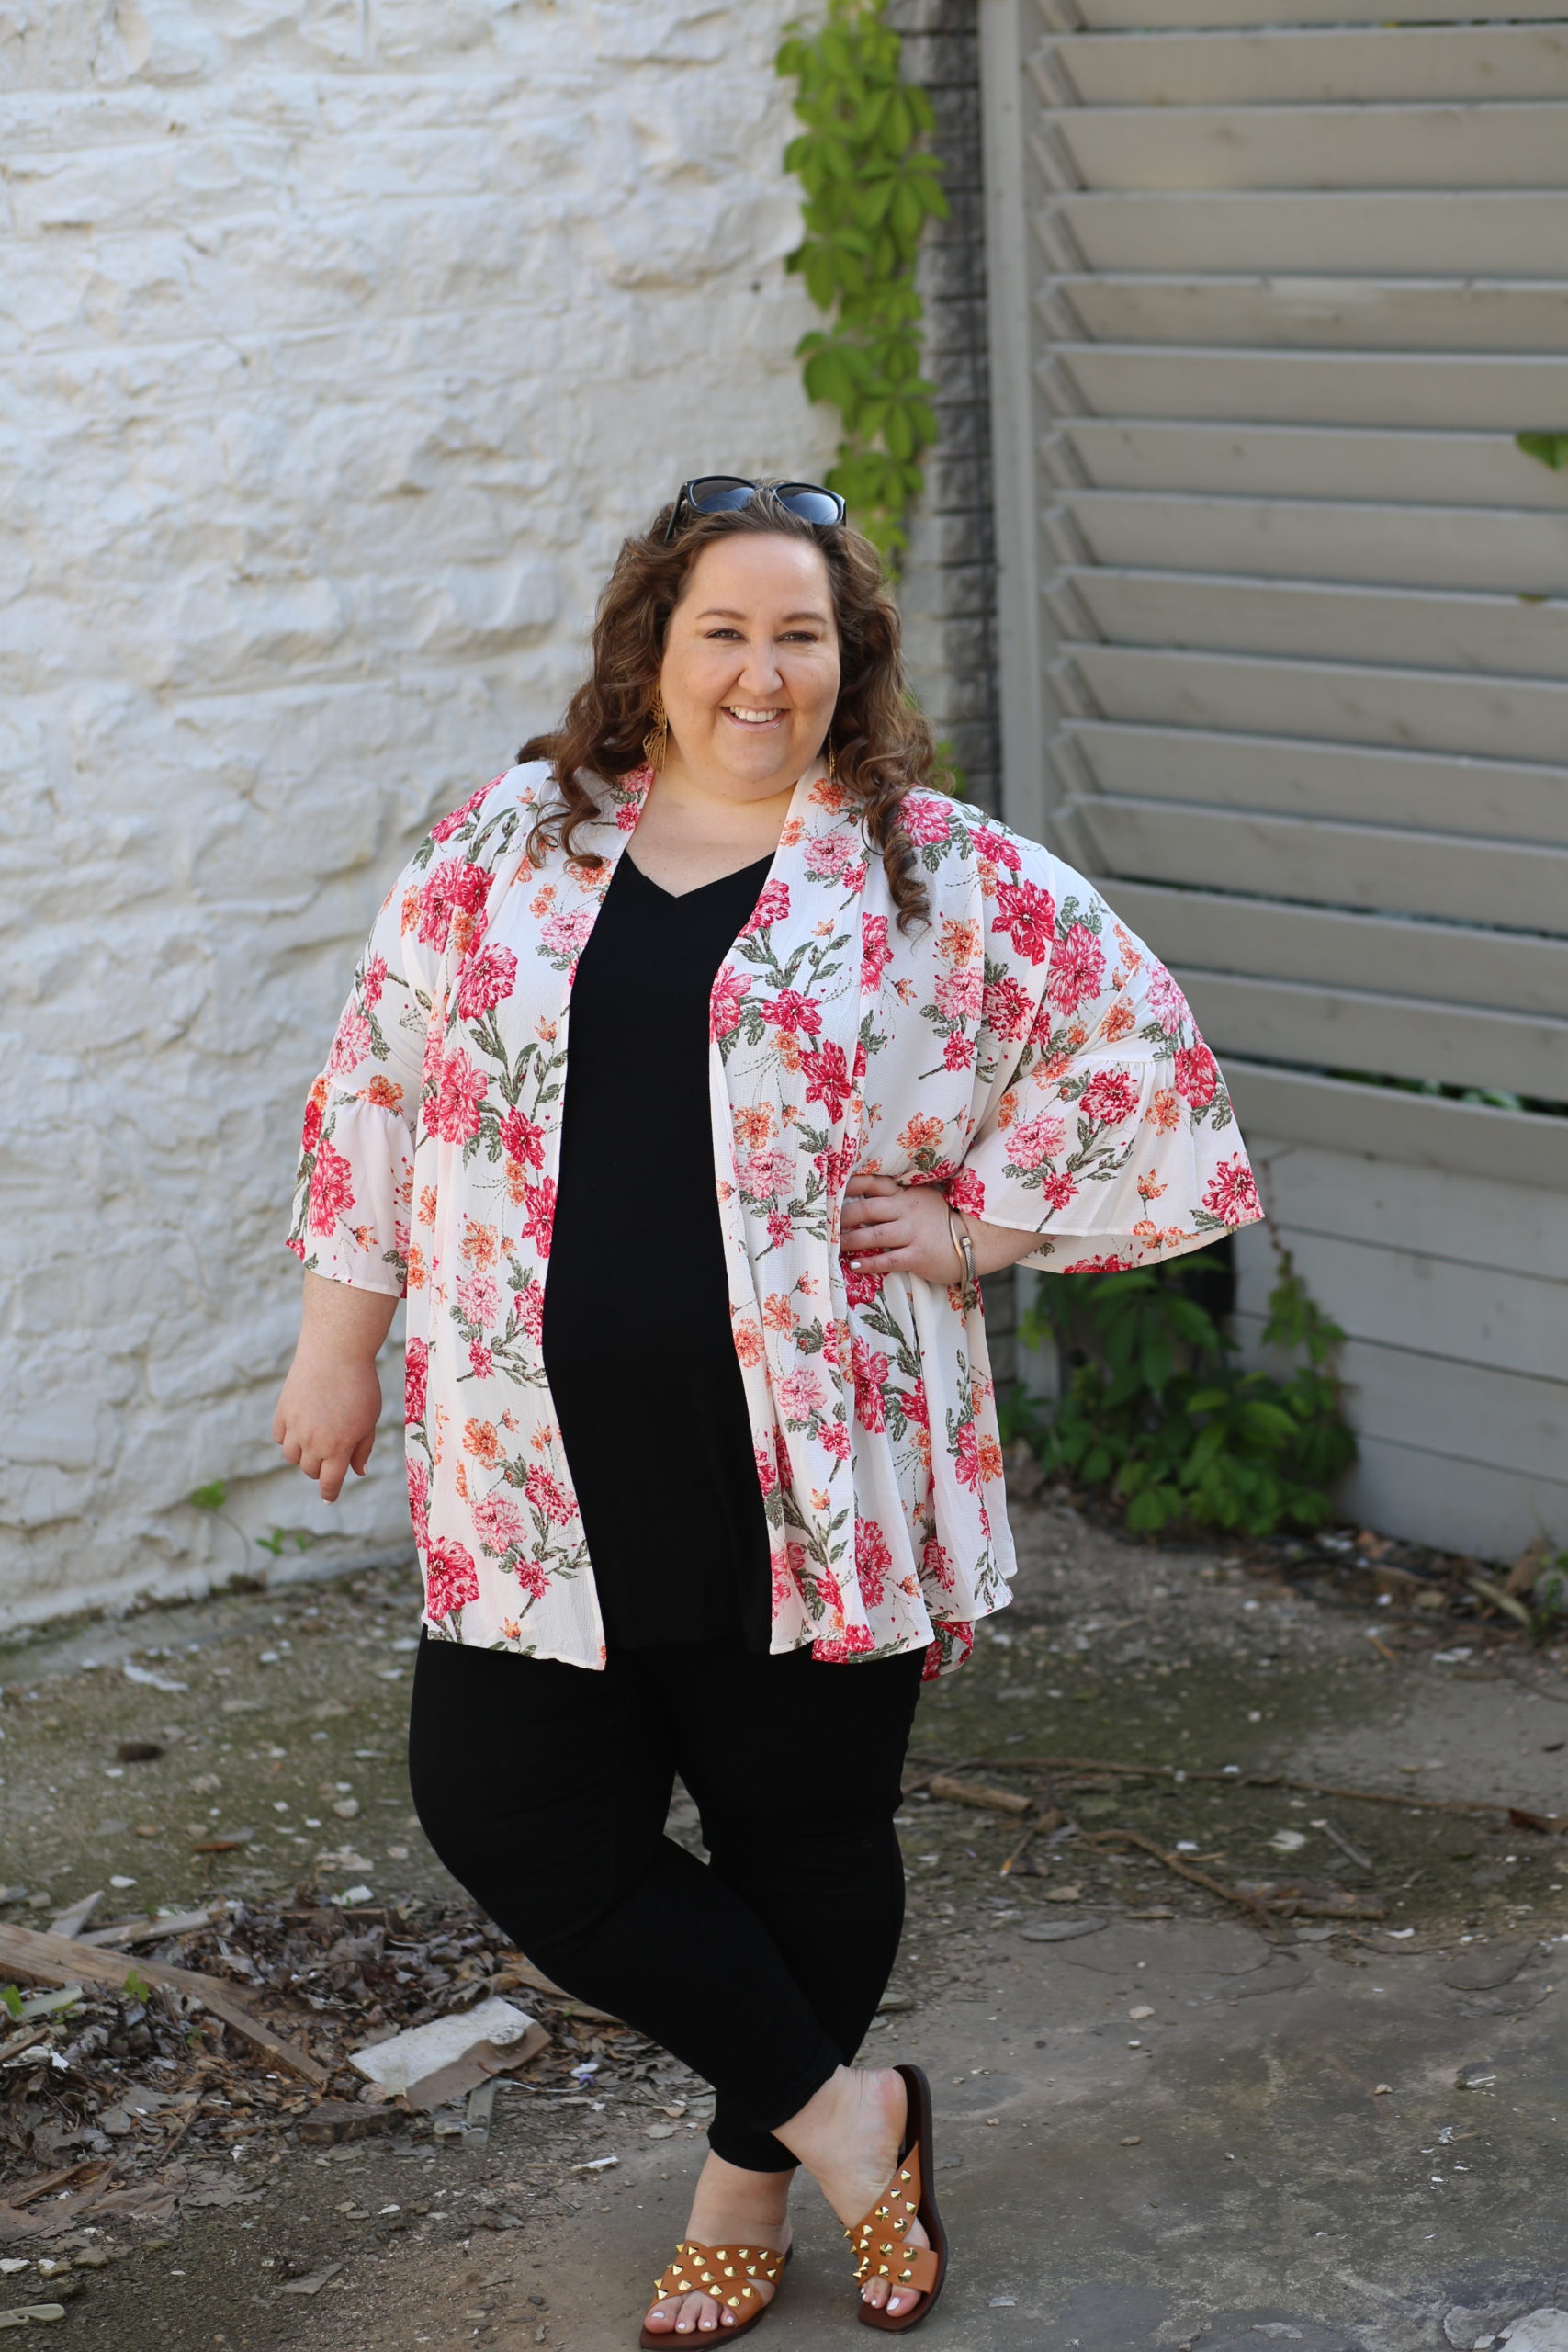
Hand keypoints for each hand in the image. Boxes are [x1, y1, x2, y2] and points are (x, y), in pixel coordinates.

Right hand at [272, 1344, 381, 1502]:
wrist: (335, 1353)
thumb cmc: (360, 1386)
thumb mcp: (369, 1420)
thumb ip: (363, 1448)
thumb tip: (359, 1472)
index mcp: (338, 1448)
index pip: (329, 1483)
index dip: (330, 1493)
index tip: (330, 1497)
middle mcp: (313, 1442)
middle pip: (310, 1470)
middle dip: (321, 1468)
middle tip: (331, 1454)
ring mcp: (294, 1428)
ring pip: (291, 1457)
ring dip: (302, 1455)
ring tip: (315, 1439)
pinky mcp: (281, 1412)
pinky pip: (279, 1437)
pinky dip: (287, 1437)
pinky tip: (300, 1426)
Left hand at [839, 1174, 964, 1286]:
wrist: (975, 1241)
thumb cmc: (942, 1222)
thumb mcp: (921, 1202)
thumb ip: (896, 1199)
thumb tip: (862, 1199)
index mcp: (905, 1195)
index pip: (874, 1183)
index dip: (850, 1185)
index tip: (830, 1189)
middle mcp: (906, 1210)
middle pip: (867, 1208)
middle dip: (842, 1216)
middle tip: (822, 1223)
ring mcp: (912, 1233)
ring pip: (874, 1234)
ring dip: (850, 1240)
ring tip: (833, 1246)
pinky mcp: (918, 1256)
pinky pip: (889, 1259)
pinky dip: (870, 1263)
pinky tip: (856, 1265)